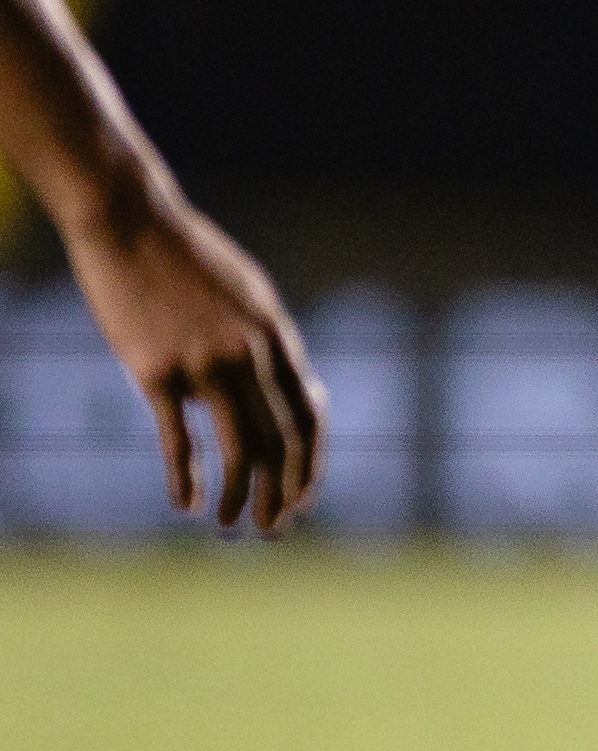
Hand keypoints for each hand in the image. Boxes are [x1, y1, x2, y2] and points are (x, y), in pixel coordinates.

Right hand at [60, 189, 322, 532]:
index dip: (311, 464)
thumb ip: (269, 347)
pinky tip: (186, 504)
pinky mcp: (155, 371)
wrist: (132, 223)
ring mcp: (203, 364)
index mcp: (278, 337)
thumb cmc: (191, 262)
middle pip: (281, 441)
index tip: (304, 496)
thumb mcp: (250, 298)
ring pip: (240, 449)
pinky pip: (178, 439)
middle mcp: (250, 355)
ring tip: (234, 526)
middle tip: (276, 528)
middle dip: (284, 493)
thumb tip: (288, 393)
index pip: (309, 416)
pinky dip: (186, 478)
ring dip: (241, 496)